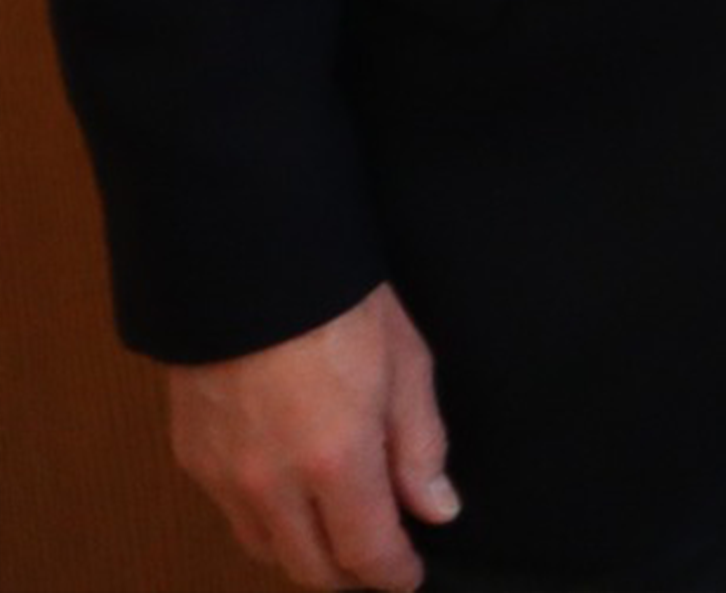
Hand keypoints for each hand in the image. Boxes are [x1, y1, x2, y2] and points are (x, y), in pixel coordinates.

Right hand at [167, 283, 457, 590]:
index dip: (393, 574)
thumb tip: (435, 507)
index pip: (366, 552)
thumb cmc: (337, 303)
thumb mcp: (406, 366)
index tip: (410, 576)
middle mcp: (271, 482)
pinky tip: (292, 497)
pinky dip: (265, 520)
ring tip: (338, 532)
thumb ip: (420, 446)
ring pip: (266, 549)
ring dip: (304, 553)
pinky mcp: (191, 459)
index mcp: (335, 461)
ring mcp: (222, 476)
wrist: (249, 263)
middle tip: (379, 560)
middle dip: (350, 575)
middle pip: (310, 569)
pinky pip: (232, 515)